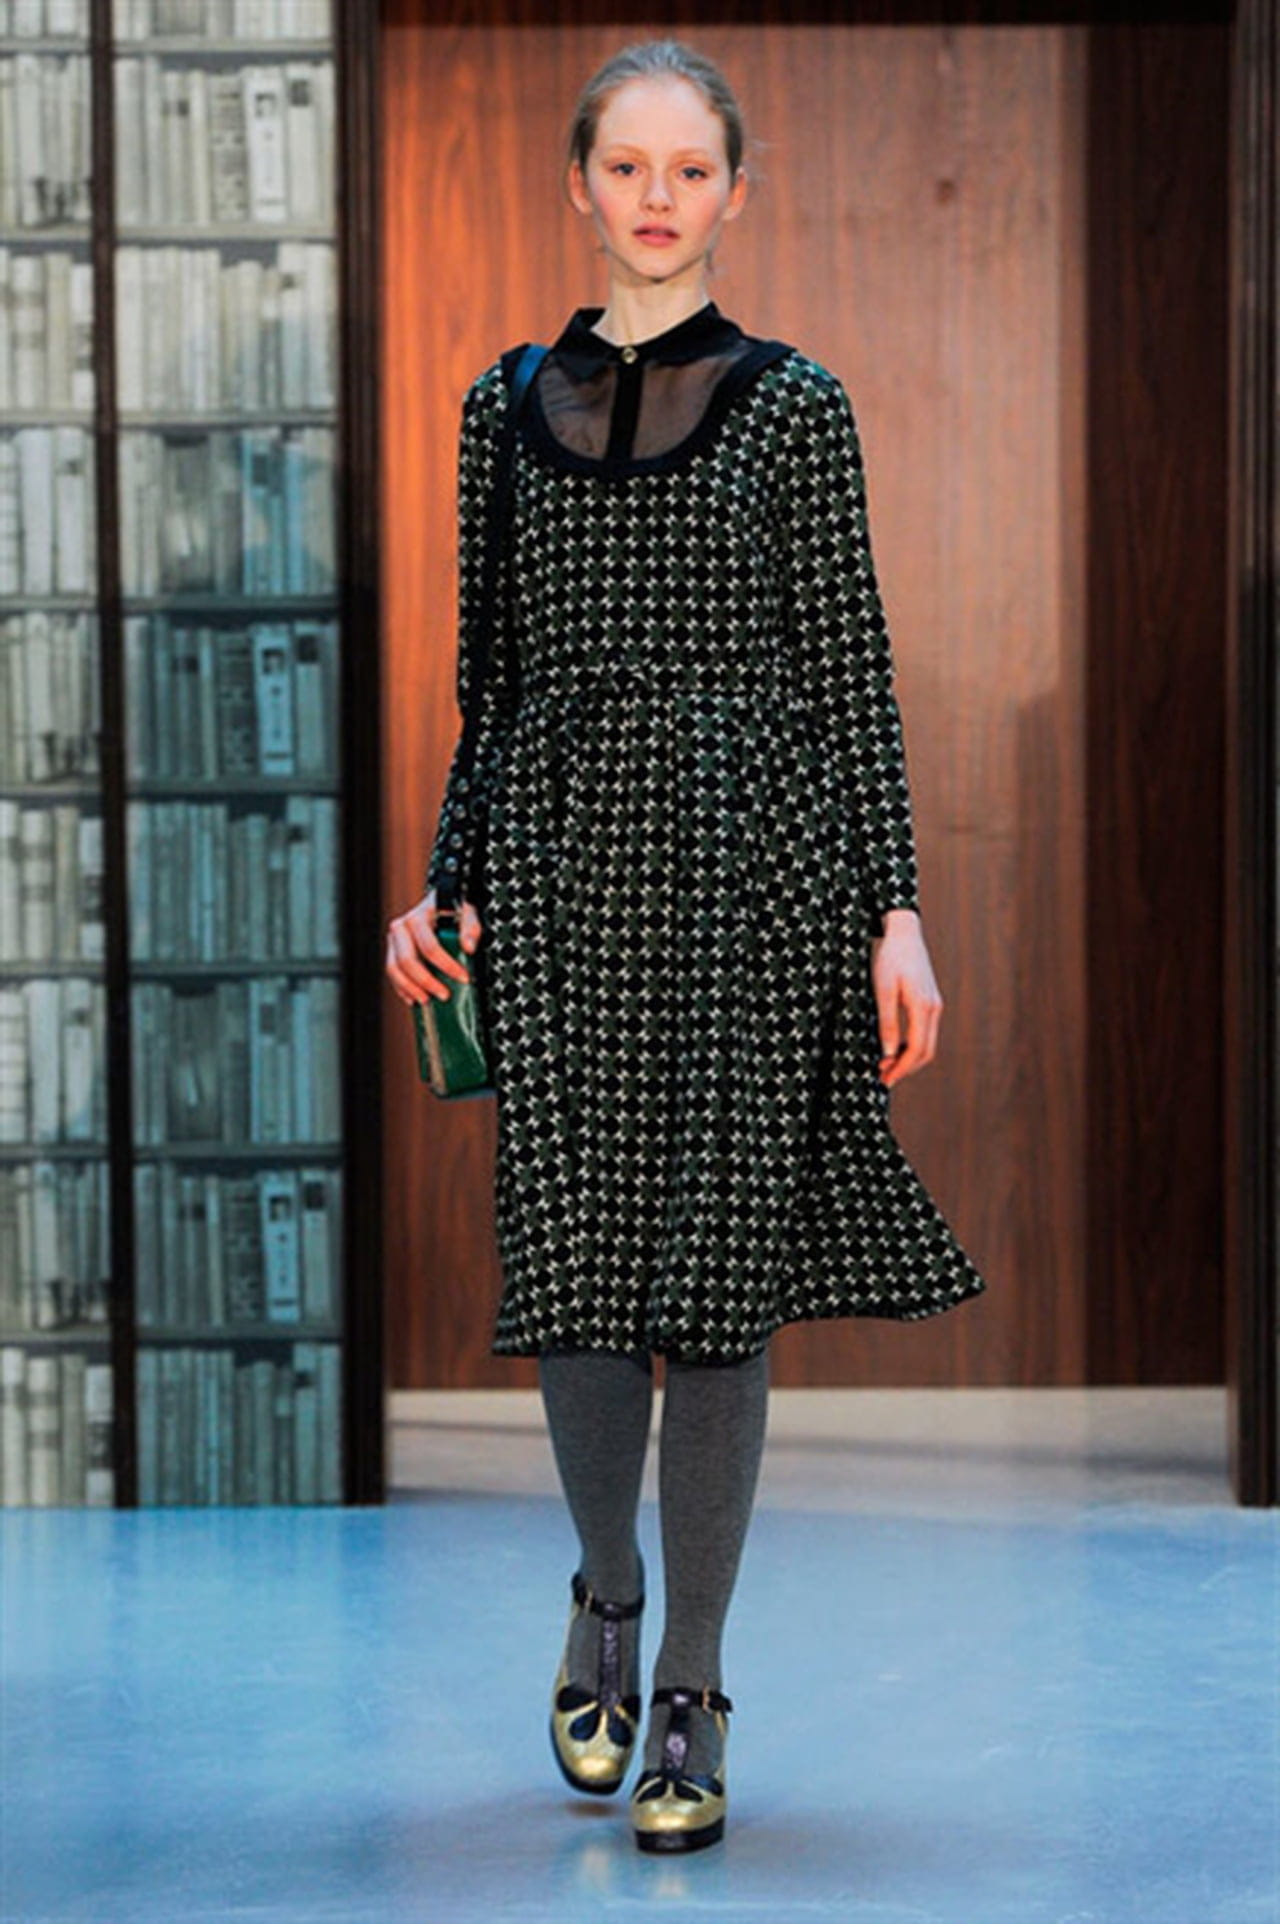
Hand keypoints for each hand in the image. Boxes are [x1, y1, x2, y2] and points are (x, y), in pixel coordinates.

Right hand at [384, 889, 483, 1003]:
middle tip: (444, 995)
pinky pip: (392, 973)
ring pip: (394, 969)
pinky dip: (402, 988)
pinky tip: (413, 998)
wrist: (437, 903)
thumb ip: (470, 927)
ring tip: (426, 1000)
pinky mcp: (392, 951)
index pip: (430, 947)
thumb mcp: (466, 911)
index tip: (463, 978)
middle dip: (426, 981)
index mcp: (417, 917)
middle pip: (407, 961)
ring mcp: (393, 940)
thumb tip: (469, 947)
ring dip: (410, 988)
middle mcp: (400, 927)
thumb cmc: (452, 908)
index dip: (447, 965)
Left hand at [871, 907, 942, 1086]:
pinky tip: (895, 1048)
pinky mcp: (931, 1002)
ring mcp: (935, 1005)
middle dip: (906, 1068)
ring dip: (909, 1058)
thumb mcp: (882, 990)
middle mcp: (934, 1009)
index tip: (885, 1079)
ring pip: (927, 1043)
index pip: (917, 1049)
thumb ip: (886, 1022)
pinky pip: (925, 1032)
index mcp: (923, 1007)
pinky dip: (912, 1045)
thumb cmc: (890, 959)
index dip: (901, 1068)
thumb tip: (887, 1054)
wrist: (905, 934)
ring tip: (886, 1065)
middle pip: (926, 1052)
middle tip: (884, 1078)